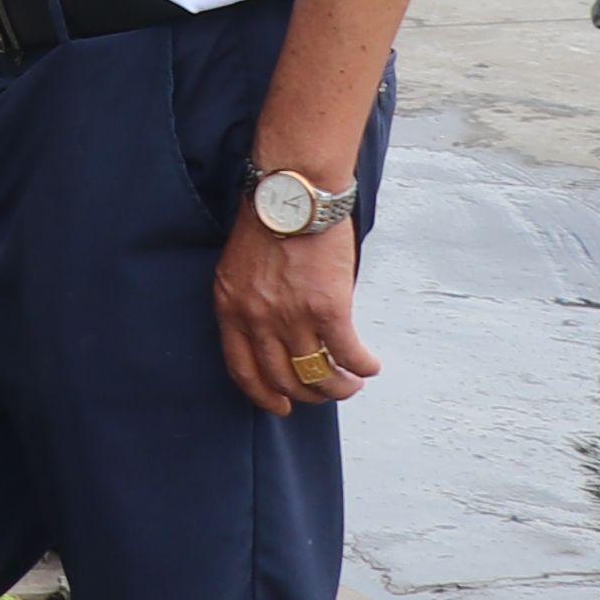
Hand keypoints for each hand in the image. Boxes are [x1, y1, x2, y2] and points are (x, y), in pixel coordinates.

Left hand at [210, 207, 375, 420]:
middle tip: (326, 393)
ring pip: (316, 373)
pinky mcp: (327, 308)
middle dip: (306, 395)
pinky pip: (347, 353)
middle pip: (281, 378)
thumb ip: (254, 303)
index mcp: (230, 308)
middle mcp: (257, 318)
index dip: (263, 395)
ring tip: (352, 384)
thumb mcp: (242, 268)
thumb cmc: (270, 221)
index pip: (242, 368)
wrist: (293, 193)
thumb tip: (280, 332)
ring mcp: (291, 316)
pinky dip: (361, 366)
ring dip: (338, 387)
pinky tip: (370, 366)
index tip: (280, 406)